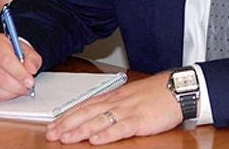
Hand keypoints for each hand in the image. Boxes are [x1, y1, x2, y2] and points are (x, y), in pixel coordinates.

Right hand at [0, 34, 41, 100]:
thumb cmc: (11, 53)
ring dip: (10, 92)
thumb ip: (32, 59)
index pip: (5, 59)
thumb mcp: (26, 51)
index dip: (19, 73)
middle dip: (16, 86)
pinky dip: (2, 96)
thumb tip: (31, 69)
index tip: (30, 81)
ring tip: (19, 89)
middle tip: (27, 87)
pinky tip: (9, 91)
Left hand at [45, 72, 182, 144]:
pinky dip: (106, 134)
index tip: (52, 124)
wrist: (177, 88)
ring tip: (65, 138)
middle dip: (66, 124)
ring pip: (98, 121)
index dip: (66, 116)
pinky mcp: (140, 121)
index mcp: (111, 97)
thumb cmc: (154, 94)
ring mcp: (127, 111)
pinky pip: (120, 128)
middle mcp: (115, 103)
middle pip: (86, 113)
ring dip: (80, 130)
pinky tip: (95, 140)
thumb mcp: (128, 97)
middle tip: (51, 133)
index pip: (83, 106)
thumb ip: (111, 105)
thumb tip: (94, 114)